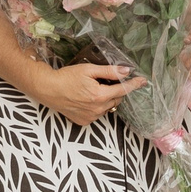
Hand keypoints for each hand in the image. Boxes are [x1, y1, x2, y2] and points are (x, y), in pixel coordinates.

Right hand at [25, 62, 145, 128]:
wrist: (48, 89)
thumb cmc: (66, 77)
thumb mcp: (88, 70)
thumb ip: (109, 71)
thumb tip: (126, 71)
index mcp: (100, 95)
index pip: (123, 90)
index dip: (133, 84)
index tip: (142, 81)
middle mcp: (97, 109)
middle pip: (116, 99)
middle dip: (116, 90)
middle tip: (107, 81)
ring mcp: (91, 117)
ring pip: (108, 107)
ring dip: (106, 99)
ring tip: (94, 90)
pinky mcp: (84, 121)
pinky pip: (98, 113)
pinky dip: (97, 106)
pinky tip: (86, 99)